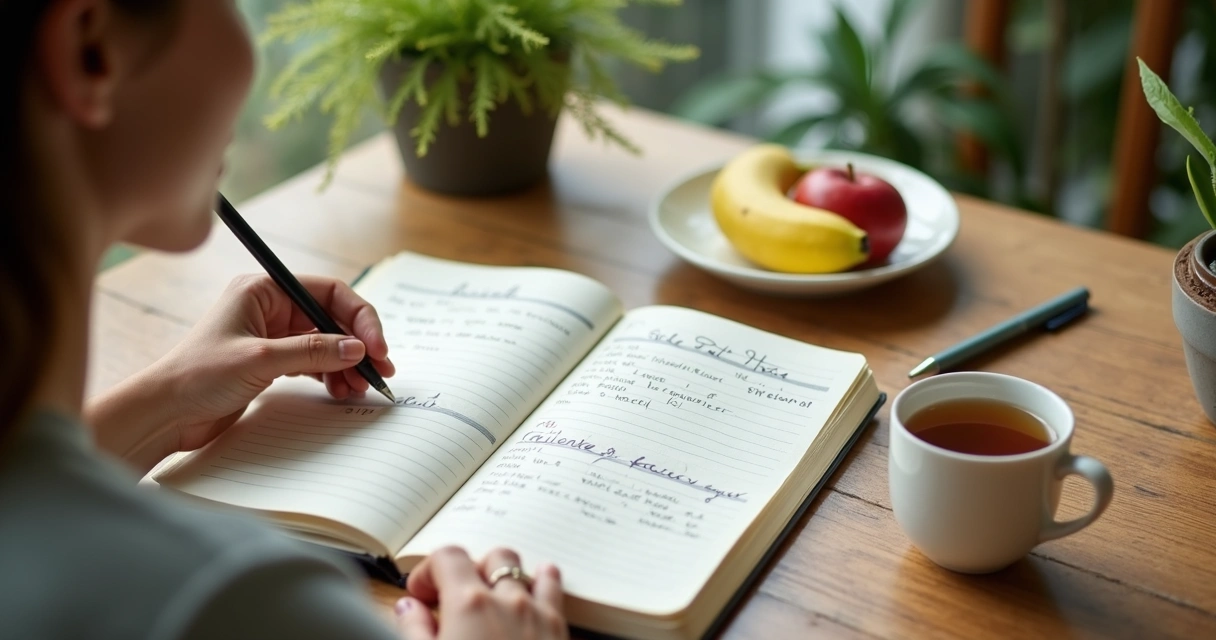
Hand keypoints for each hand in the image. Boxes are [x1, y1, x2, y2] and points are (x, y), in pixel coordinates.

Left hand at [88, 274, 394, 469]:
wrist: (163, 413)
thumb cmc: (197, 376)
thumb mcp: (260, 359)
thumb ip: (312, 351)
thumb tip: (357, 349)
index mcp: (263, 290)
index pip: (328, 292)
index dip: (359, 317)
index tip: (376, 346)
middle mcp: (270, 307)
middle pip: (331, 318)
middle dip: (358, 343)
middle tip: (380, 370)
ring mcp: (272, 336)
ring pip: (326, 342)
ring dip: (347, 364)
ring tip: (359, 388)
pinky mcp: (271, 363)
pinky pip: (314, 362)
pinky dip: (331, 376)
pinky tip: (341, 390)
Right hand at [397, 547, 566, 639]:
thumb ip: (414, 629)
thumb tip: (409, 607)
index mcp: (469, 604)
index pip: (447, 556)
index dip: (429, 570)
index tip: (422, 593)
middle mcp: (507, 600)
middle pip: (489, 558)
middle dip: (470, 571)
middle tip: (454, 598)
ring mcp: (537, 613)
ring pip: (522, 568)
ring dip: (503, 576)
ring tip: (491, 596)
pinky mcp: (559, 630)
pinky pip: (554, 588)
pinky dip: (543, 580)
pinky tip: (537, 583)